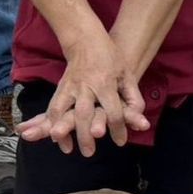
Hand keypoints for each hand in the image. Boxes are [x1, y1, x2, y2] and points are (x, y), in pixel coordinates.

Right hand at [16, 30, 148, 155]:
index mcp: (105, 83)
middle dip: (85, 134)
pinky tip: (55, 137)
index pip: (113, 111)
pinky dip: (52, 122)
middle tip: (89, 153)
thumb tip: (140, 119)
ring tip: (67, 148)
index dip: (118, 128)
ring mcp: (70, 87)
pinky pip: (53, 107)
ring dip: (63, 130)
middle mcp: (86, 86)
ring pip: (63, 110)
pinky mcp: (61, 87)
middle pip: (83, 113)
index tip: (121, 141)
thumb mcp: (127, 74)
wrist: (86, 40)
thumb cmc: (110, 58)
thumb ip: (134, 97)